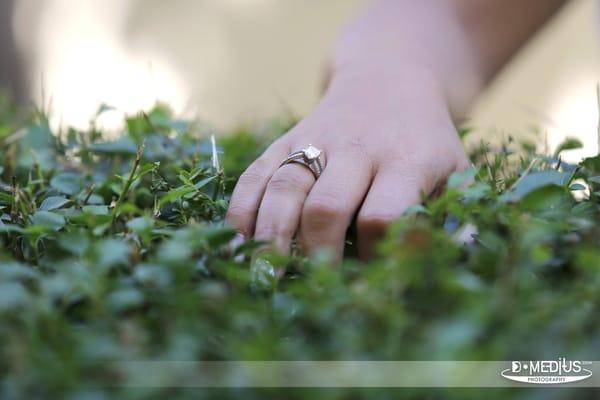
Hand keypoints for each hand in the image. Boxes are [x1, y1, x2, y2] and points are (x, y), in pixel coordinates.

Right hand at [226, 69, 468, 259]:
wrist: (389, 79)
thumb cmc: (425, 141)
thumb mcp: (455, 170)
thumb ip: (449, 216)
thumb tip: (426, 268)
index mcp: (406, 160)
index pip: (384, 216)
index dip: (374, 255)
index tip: (371, 280)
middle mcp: (358, 148)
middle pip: (327, 206)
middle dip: (317, 253)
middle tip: (315, 287)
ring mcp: (316, 139)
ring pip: (285, 188)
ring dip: (271, 236)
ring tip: (264, 276)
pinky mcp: (286, 138)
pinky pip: (257, 174)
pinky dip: (243, 209)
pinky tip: (239, 241)